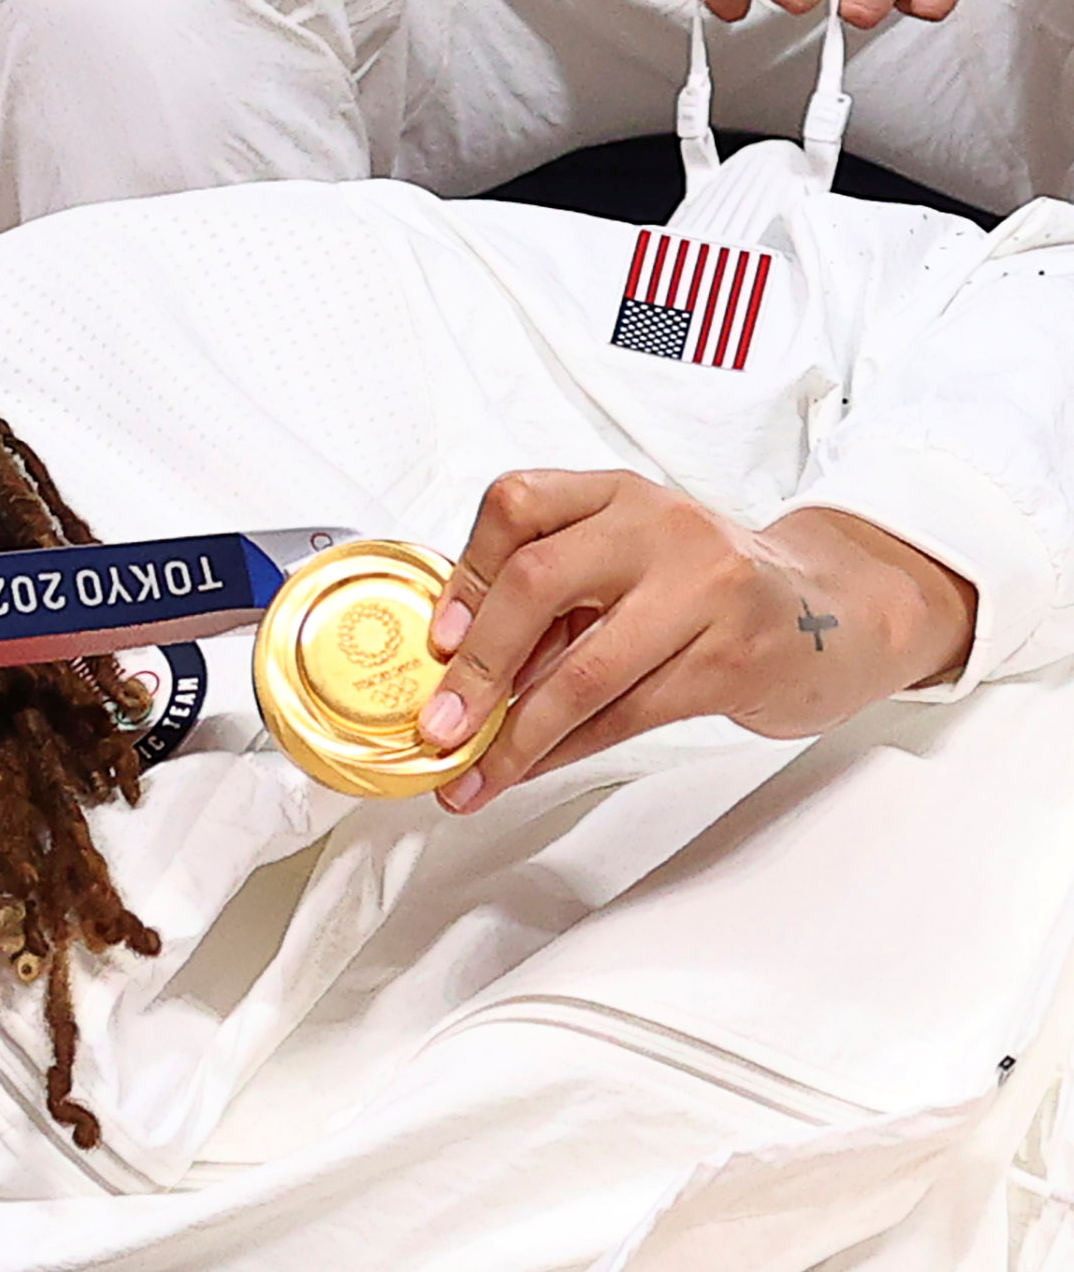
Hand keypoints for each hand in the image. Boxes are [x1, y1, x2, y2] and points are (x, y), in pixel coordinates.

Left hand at [414, 471, 975, 813]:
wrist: (834, 614)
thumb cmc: (708, 590)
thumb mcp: (628, 562)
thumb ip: (549, 596)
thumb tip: (453, 672)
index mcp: (617, 495)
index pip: (517, 504)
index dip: (465, 575)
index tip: (436, 641)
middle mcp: (658, 528)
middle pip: (536, 582)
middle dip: (477, 668)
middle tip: (438, 726)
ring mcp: (704, 591)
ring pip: (582, 671)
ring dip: (514, 737)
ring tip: (472, 776)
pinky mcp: (732, 658)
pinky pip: (627, 715)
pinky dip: (566, 752)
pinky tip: (531, 770)